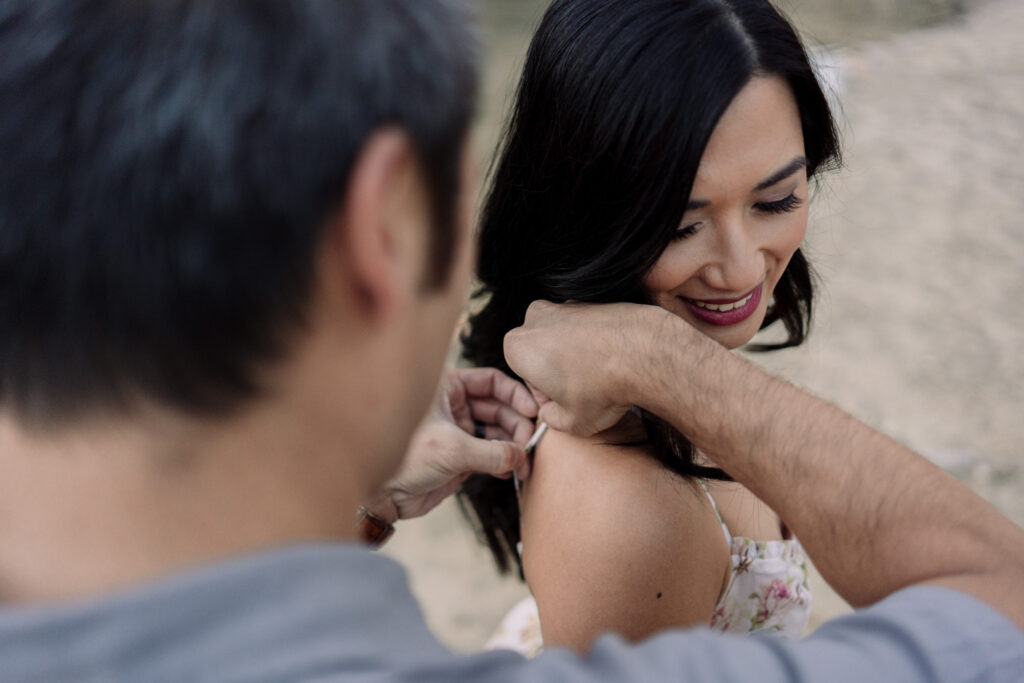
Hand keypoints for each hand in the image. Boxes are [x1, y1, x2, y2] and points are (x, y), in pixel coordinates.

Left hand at [365, 367, 537, 522]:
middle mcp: (455, 406)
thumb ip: (491, 452)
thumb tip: (520, 457)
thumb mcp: (450, 449)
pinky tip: (511, 470)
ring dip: (514, 446)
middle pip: (500, 407)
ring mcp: (460, 431)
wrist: (384, 495)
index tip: (533, 411)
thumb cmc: (403, 459)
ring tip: (523, 462)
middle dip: (517, 424)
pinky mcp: (463, 456)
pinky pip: (493, 454)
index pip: (491, 381)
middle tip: (529, 444)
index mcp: (447, 389)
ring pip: (499, 432)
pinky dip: (505, 461)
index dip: (515, 394)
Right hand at [504, 300, 684, 435]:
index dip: (547, 395)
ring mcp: (565, 305)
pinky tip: (614, 360)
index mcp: (517, 346)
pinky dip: (596, 343)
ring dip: (576, 356)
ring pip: (563, 338)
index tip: (566, 404)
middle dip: (557, 371)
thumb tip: (551, 413)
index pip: (525, 377)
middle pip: (541, 353)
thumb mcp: (571, 422)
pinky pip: (586, 327)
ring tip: (602, 378)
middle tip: (584, 393)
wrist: (645, 352)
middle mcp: (535, 318)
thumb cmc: (602, 389)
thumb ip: (551, 419)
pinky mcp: (592, 300)